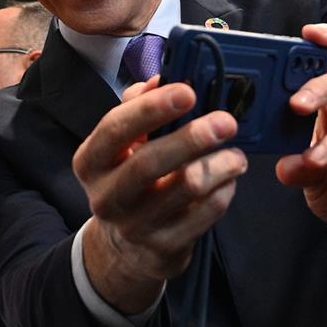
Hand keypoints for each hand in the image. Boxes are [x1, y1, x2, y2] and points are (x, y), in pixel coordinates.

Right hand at [74, 77, 246, 313]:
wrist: (125, 246)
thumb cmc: (129, 180)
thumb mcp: (122, 145)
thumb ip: (137, 107)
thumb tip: (160, 79)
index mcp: (91, 161)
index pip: (115, 129)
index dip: (151, 108)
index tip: (187, 91)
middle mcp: (107, 196)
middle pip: (149, 162)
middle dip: (192, 137)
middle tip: (226, 121)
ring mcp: (135, 226)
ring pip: (186, 187)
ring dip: (220, 164)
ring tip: (236, 155)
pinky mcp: (165, 247)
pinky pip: (206, 214)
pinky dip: (224, 191)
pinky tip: (228, 180)